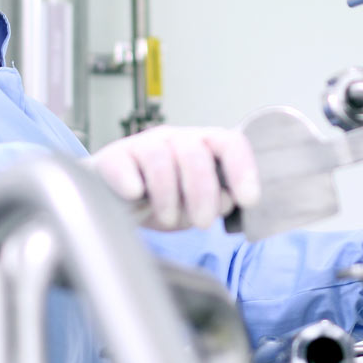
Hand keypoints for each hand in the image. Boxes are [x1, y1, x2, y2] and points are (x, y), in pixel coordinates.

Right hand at [86, 126, 260, 230]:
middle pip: (195, 153)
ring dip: (167, 194)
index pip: (230, 144)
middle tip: (203, 223)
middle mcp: (176, 139)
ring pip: (160, 158)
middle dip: (203, 192)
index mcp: (203, 147)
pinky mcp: (113, 158)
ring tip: (167, 218)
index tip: (248, 199)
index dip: (243, 169)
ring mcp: (143, 145)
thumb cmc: (162, 203)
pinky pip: (123, 164)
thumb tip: (227, 200)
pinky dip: (130, 181)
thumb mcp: (195, 207)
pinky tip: (135, 194)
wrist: (115, 204)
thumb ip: (215, 203)